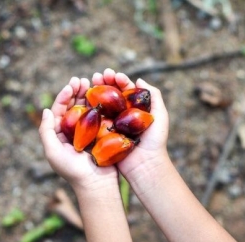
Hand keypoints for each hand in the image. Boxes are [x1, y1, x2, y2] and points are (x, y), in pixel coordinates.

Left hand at [39, 77, 118, 193]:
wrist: (96, 185)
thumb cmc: (73, 171)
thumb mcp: (53, 152)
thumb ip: (46, 131)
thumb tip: (47, 110)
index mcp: (60, 134)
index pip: (60, 110)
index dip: (64, 95)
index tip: (71, 84)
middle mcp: (74, 131)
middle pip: (74, 106)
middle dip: (77, 91)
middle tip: (82, 79)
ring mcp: (89, 132)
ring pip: (88, 109)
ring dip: (89, 95)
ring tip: (93, 83)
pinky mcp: (103, 134)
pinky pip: (101, 116)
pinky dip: (102, 105)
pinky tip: (105, 96)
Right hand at [92, 68, 169, 182]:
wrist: (145, 164)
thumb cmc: (155, 141)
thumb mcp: (160, 115)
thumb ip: (154, 96)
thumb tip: (140, 80)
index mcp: (134, 108)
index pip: (125, 89)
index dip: (118, 80)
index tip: (113, 74)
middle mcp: (121, 115)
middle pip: (110, 94)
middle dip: (103, 82)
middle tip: (97, 75)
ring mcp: (111, 124)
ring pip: (101, 104)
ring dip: (94, 92)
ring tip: (89, 82)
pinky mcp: (102, 134)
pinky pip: (94, 120)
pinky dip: (88, 109)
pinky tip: (84, 99)